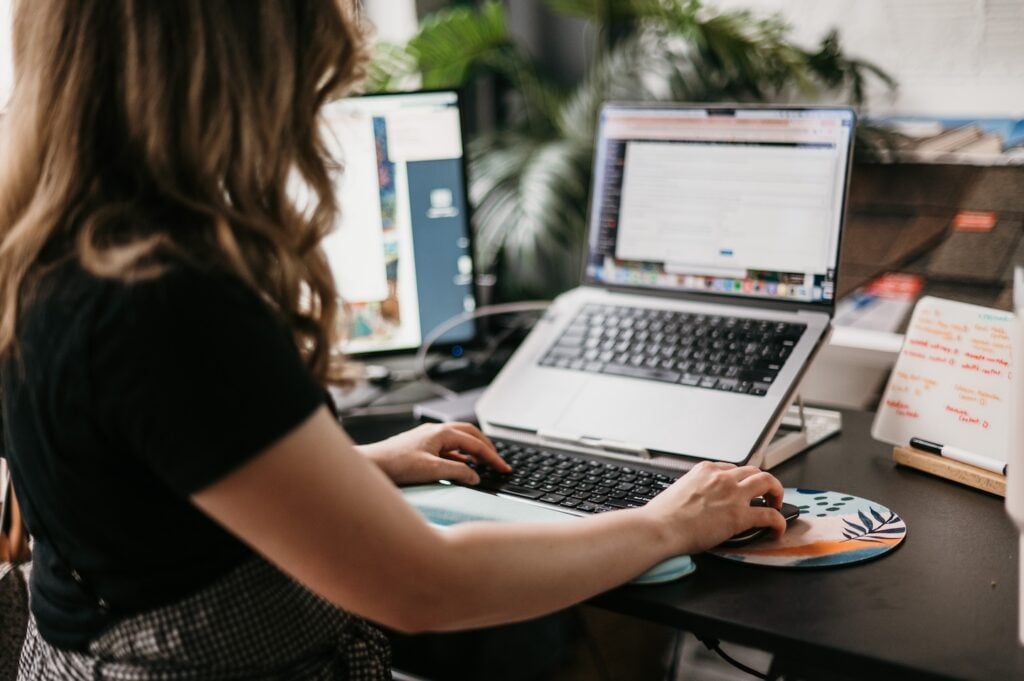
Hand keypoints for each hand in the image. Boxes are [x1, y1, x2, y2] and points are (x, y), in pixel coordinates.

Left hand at [358, 422, 510, 485]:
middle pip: (471, 434)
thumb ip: (458, 472)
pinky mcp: (422, 447)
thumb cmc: (396, 464)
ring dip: (474, 450)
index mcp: (442, 433)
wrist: (372, 464)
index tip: (504, 468)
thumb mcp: (432, 470)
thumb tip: (476, 476)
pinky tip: (461, 466)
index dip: (493, 458)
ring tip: (485, 463)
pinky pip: (448, 448)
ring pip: (460, 440)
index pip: (476, 444)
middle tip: (499, 461)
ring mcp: (429, 438)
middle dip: (488, 447)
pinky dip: (460, 456)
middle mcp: (437, 431)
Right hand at [642, 462, 786, 555]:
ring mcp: (733, 494)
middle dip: (764, 482)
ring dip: (776, 493)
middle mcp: (722, 477)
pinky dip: (779, 521)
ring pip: (768, 482)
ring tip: (777, 505)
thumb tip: (699, 501)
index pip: (733, 468)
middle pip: (754, 471)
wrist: (660, 528)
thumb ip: (695, 490)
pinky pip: (770, 515)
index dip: (741, 480)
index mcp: (705, 470)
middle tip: (766, 495)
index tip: (742, 489)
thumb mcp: (679, 490)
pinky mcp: (740, 516)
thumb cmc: (662, 515)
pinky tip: (778, 529)